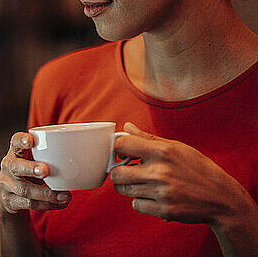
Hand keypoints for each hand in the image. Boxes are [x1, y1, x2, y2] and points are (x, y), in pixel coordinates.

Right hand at [0, 131, 70, 216]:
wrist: (11, 195)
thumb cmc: (30, 170)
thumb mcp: (35, 159)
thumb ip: (52, 154)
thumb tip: (87, 153)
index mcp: (15, 152)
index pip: (15, 141)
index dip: (21, 140)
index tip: (31, 140)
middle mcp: (8, 166)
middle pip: (16, 166)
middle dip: (31, 168)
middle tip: (46, 170)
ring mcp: (6, 185)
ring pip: (24, 189)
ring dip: (46, 194)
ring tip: (65, 195)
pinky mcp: (9, 201)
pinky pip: (29, 204)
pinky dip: (47, 205)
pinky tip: (60, 203)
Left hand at [111, 122, 256, 228]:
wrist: (221, 198)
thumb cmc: (198, 169)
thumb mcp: (176, 147)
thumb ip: (148, 138)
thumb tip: (126, 127)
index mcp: (162, 151)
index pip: (122, 145)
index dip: (118, 148)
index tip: (122, 152)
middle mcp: (160, 172)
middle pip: (116, 173)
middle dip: (118, 171)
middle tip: (127, 170)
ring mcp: (161, 192)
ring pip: (123, 190)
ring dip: (128, 186)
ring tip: (142, 182)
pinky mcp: (164, 210)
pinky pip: (136, 204)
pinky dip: (141, 201)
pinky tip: (153, 195)